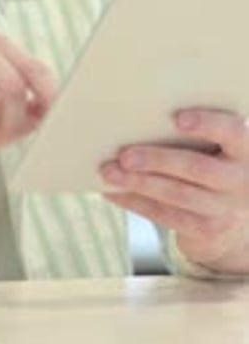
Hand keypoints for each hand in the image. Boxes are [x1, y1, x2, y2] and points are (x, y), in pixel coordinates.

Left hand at [100, 108, 248, 272]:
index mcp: (245, 148)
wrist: (238, 213)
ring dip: (138, 184)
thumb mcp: (221, 143)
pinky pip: (165, 216)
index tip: (178, 119)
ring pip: (177, 195)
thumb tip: (145, 113)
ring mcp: (224, 209)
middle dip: (158, 161)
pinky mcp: (205, 230)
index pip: (232, 132)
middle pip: (197, 169)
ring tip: (110, 172)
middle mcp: (240, 180)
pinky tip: (114, 191)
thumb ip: (200, 130)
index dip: (207, 124)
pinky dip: (136, 202)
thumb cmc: (217, 159)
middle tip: (125, 155)